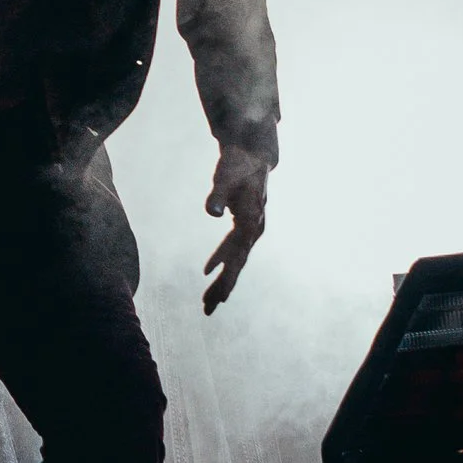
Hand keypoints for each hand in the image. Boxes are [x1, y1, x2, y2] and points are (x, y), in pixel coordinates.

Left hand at [202, 151, 268, 314]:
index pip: (237, 255)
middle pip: (238, 264)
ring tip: (209, 302)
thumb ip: (218, 195)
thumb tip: (212, 213)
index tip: (213, 292)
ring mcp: (252, 229)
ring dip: (223, 282)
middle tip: (207, 309)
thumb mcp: (225, 176)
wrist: (252, 153)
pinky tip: (209, 272)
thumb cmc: (238, 163)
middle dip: (223, 288)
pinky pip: (234, 251)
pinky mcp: (245, 226)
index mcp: (252, 221)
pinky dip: (222, 263)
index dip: (225, 274)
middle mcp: (255, 229)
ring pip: (236, 261)